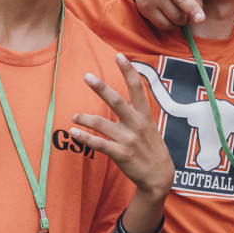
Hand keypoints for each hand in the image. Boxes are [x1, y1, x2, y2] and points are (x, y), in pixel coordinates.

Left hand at [69, 54, 173, 200]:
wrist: (160, 177)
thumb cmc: (152, 149)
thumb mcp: (150, 127)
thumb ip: (137, 112)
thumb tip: (124, 97)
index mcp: (145, 115)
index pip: (137, 88)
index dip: (129, 71)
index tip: (119, 55)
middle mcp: (137, 125)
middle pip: (117, 101)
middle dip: (101, 88)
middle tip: (86, 76)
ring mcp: (129, 140)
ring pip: (102, 124)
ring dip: (86, 119)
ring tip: (75, 117)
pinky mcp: (121, 154)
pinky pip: (99, 144)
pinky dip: (85, 138)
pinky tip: (73, 133)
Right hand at [133, 0, 225, 28]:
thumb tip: (197, 16)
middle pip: (183, 1)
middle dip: (193, 10)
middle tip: (201, 19)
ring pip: (177, 17)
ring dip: (183, 20)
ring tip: (180, 12)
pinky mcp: (148, 9)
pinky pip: (166, 25)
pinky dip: (172, 25)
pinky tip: (169, 17)